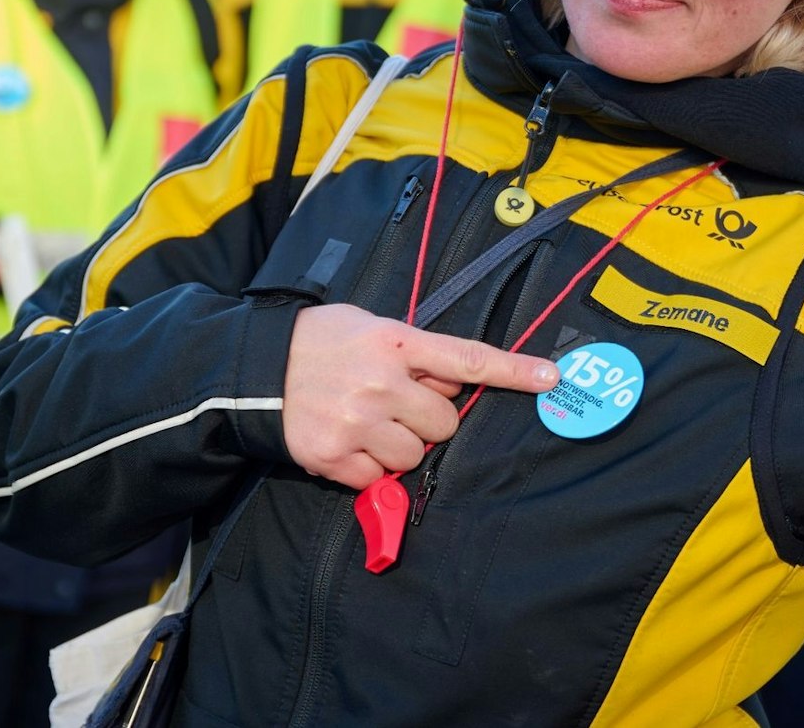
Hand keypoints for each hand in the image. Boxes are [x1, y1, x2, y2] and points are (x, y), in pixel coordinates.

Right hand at [282, 303, 559, 490]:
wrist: (251, 371)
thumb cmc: (320, 342)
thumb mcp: (371, 327)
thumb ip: (415, 352)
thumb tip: (454, 384)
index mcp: (395, 342)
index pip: (468, 359)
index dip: (514, 371)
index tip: (551, 378)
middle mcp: (381, 383)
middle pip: (445, 422)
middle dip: (429, 418)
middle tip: (397, 403)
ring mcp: (358, 422)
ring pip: (414, 454)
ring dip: (400, 444)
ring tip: (368, 421)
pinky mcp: (333, 457)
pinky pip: (378, 478)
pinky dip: (368, 466)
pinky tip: (347, 440)